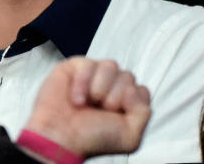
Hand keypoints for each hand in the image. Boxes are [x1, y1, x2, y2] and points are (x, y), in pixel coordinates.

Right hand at [23, 57, 150, 157]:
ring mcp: (94, 76)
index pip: (141, 90)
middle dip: (114, 97)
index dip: (131, 103)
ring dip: (99, 89)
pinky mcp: (76, 68)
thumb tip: (131, 89)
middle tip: (98, 111)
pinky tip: (76, 99)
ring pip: (112, 66)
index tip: (116, 116)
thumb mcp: (130, 137)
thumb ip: (144, 112)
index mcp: (125, 102)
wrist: (60, 139)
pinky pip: (90, 64)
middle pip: (128, 76)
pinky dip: (82, 84)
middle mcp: (111, 87)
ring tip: (88, 104)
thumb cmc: (90, 138)